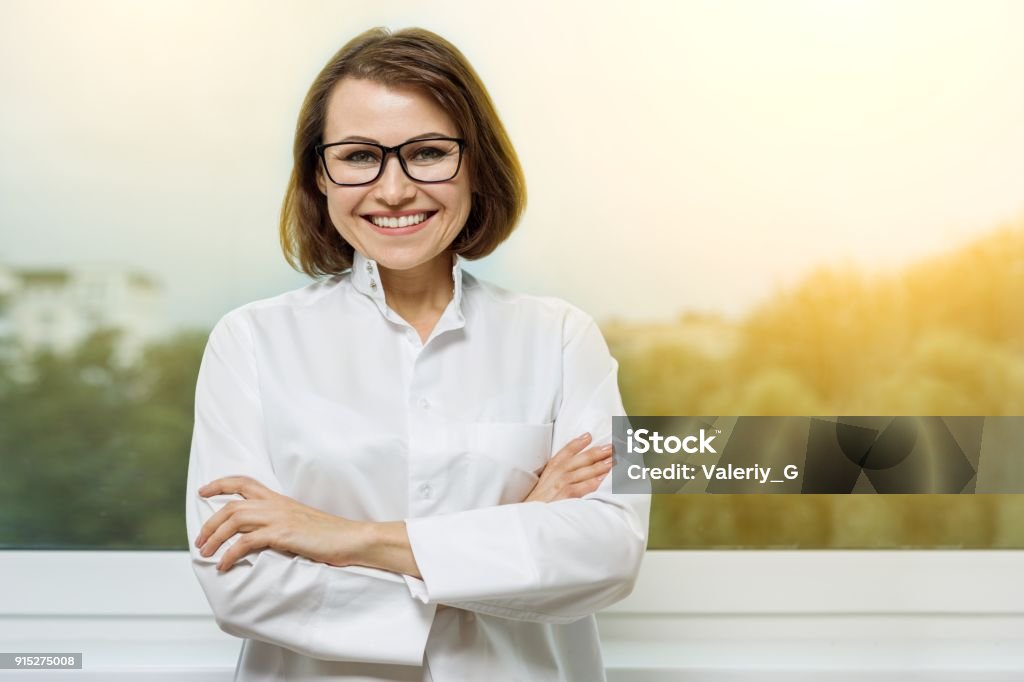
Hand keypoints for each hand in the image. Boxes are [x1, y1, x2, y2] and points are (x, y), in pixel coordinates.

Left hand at [194, 476, 366, 571]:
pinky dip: (230, 554)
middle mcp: (276, 504)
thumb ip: (280, 523)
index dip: (220, 484)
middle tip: (199, 540)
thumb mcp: (300, 522)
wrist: (352, 538)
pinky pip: (247, 542)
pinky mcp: (283, 534)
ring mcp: (280, 518)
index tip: (203, 490)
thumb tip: (261, 535)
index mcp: (279, 499)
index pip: (244, 482)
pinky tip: (224, 565)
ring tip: (205, 554)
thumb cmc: (329, 535)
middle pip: (231, 505)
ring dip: (215, 538)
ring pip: (235, 520)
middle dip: (210, 523)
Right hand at [524, 433, 613, 502]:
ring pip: (585, 471)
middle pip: (580, 459)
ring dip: (601, 464)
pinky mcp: (567, 497)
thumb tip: (573, 467)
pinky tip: (605, 477)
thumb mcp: (544, 484)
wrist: (530, 520)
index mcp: (551, 469)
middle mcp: (557, 474)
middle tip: (612, 447)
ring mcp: (562, 485)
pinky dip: (595, 481)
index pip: (565, 452)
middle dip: (597, 452)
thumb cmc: (540, 503)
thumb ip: (556, 474)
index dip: (578, 443)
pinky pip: (585, 486)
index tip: (589, 436)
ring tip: (615, 460)